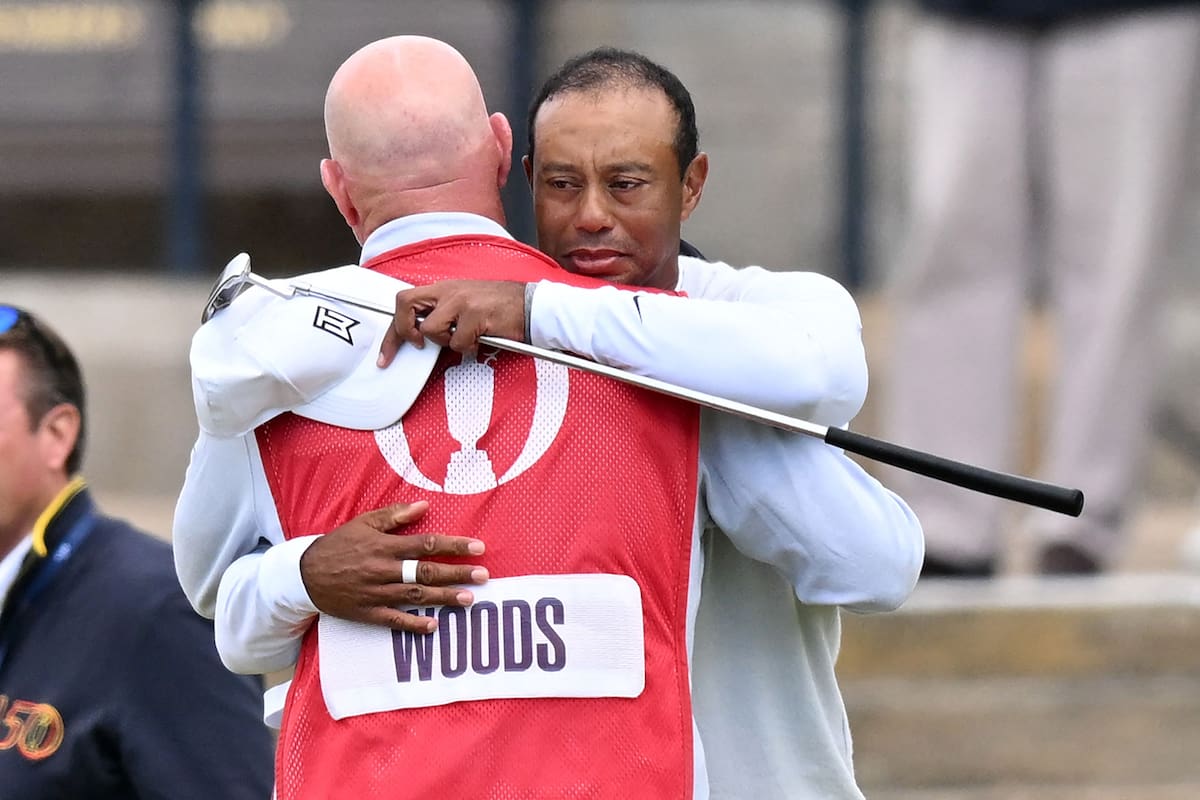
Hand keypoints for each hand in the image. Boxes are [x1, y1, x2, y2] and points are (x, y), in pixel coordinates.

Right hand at [299, 501, 487, 632]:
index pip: (425, 544)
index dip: (453, 546)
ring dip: (444, 598)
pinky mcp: (368, 612)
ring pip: (415, 596)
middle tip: (483, 576)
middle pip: (426, 572)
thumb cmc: (339, 544)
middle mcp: (383, 570)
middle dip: (457, 573)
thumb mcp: (364, 523)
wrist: (305, 574)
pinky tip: (434, 626)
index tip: (477, 547)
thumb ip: (395, 516)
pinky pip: (394, 620)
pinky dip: (414, 624)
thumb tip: (424, 506)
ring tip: (469, 599)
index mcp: (384, 546)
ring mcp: (376, 593)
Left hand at [378, 279, 526, 365]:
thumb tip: (420, 333)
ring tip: (465, 337)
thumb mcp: (466, 301)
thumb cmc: (500, 306)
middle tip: (417, 344)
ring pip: (430, 329)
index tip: (387, 352)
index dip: (392, 329)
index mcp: (444, 288)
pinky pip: (457, 341)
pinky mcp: (475, 315)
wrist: (531, 305)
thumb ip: (442, 311)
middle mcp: (449, 290)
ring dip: (446, 341)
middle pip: (404, 304)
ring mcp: (461, 302)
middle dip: (404, 331)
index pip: (405, 300)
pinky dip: (468, 347)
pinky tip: (481, 339)